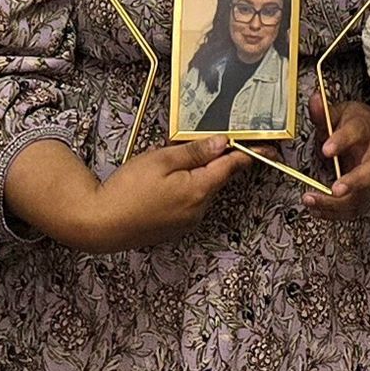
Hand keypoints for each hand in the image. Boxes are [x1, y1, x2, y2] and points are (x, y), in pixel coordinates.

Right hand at [73, 136, 251, 252]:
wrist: (97, 224)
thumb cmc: (127, 189)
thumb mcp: (161, 160)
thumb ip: (195, 151)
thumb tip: (224, 143)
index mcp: (199, 190)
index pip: (233, 166)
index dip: (253, 153)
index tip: (272, 146)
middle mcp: (199, 209)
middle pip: (217, 176)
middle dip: (212, 159)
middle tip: (189, 144)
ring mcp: (187, 221)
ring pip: (202, 188)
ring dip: (194, 173)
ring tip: (163, 165)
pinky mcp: (175, 227)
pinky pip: (189, 200)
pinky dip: (184, 187)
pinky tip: (159, 183)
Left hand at [304, 94, 369, 221]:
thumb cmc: (359, 125)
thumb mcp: (342, 112)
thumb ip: (325, 112)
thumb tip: (314, 99)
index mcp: (367, 130)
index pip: (357, 132)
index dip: (342, 141)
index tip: (326, 149)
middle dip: (354, 182)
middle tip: (335, 189)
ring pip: (363, 195)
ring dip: (338, 204)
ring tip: (313, 202)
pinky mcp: (366, 192)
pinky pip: (354, 208)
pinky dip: (335, 213)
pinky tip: (317, 209)